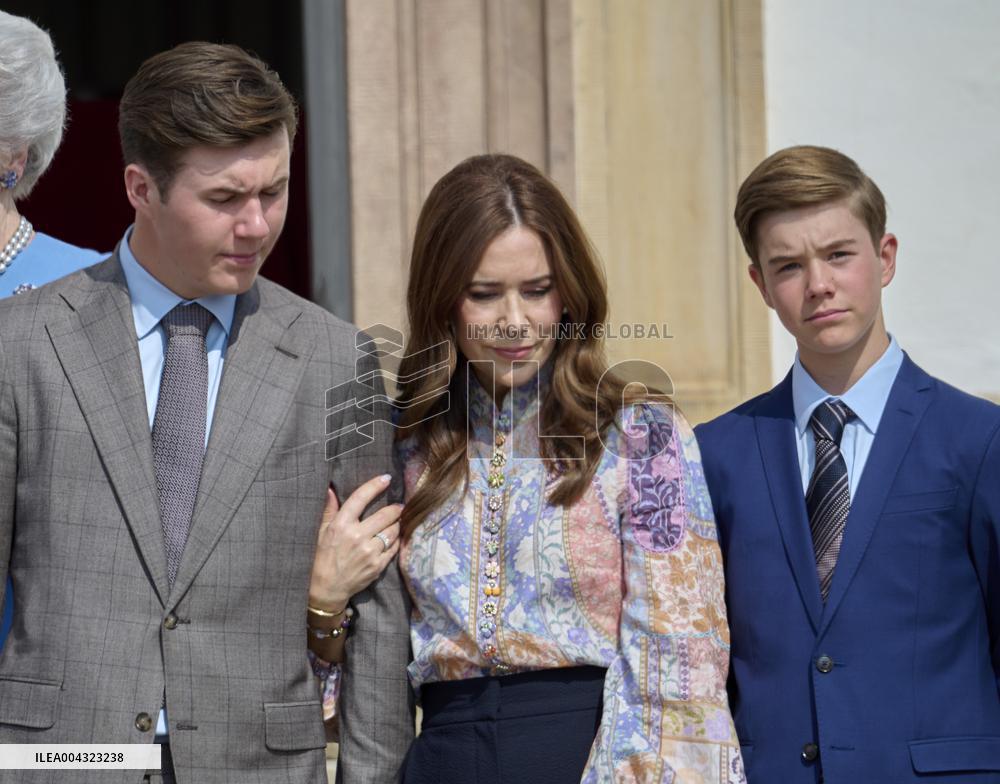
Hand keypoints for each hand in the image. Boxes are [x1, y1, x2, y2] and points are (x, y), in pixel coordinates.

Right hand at [309, 474, 401, 611]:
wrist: (325, 590)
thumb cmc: (320, 558)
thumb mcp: (320, 532)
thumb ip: (329, 510)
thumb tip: (331, 489)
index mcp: (341, 525)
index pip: (361, 498)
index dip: (375, 485)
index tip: (386, 478)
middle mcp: (357, 537)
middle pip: (386, 514)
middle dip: (395, 508)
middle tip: (399, 506)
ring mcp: (369, 552)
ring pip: (393, 531)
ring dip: (397, 524)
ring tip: (396, 522)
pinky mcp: (378, 566)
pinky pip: (394, 548)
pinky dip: (395, 541)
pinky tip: (393, 538)